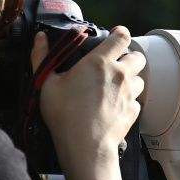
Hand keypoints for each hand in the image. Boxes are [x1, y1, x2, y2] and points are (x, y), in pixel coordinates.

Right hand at [31, 27, 145, 160]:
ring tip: (115, 85)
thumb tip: (39, 38)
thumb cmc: (65, 114)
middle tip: (115, 63)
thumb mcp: (46, 84)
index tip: (116, 35)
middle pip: (138, 56)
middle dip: (129, 56)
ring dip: (131, 79)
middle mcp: (120, 75)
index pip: (122, 37)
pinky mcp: (133, 111)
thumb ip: (42, 57)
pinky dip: (129, 100)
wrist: (85, 146)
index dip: (120, 33)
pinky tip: (115, 105)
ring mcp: (130, 94)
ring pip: (140, 78)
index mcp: (100, 62)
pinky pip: (137, 100)